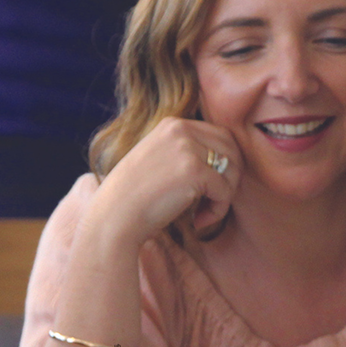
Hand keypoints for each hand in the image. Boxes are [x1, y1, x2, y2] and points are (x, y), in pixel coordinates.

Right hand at [88, 117, 241, 244]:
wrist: (113, 216)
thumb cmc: (134, 198)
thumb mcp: (158, 160)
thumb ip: (186, 153)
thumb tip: (227, 162)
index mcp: (173, 124)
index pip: (220, 136)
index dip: (224, 165)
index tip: (208, 190)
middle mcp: (181, 129)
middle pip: (232, 149)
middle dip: (230, 179)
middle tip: (212, 204)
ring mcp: (188, 148)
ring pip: (232, 170)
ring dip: (224, 196)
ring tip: (203, 214)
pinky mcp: (195, 171)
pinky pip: (225, 191)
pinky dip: (217, 211)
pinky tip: (198, 221)